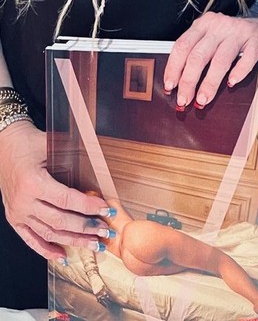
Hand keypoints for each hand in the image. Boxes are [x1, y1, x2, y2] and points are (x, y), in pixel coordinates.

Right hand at [0, 120, 113, 259]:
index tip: (106, 208)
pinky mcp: (14, 219)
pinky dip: (47, 251)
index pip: (66, 200)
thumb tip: (101, 165)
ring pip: (48, 234)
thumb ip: (74, 155)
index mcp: (32, 183)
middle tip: (106, 231)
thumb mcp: (51, 144)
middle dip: (86, 228)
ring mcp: (18, 213)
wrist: (4, 145)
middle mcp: (23, 202)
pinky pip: (31, 240)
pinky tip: (64, 256)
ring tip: (94, 244)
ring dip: (73, 241)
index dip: (88, 206)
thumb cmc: (29, 143)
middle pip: (59, 221)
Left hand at [163, 11, 257, 108]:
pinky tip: (232, 83)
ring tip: (203, 99)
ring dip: (210, 83)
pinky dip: (239, 72)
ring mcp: (238, 32)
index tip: (170, 86)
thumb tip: (177, 85)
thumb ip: (193, 54)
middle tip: (184, 99)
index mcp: (202, 24)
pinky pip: (247, 57)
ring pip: (221, 60)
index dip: (174, 68)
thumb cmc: (227, 36)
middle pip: (199, 55)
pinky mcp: (255, 39)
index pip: (182, 46)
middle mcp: (218, 26)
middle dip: (189, 81)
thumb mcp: (207, 37)